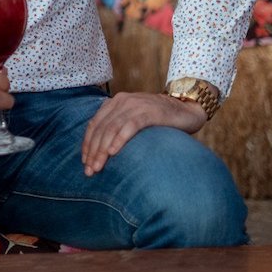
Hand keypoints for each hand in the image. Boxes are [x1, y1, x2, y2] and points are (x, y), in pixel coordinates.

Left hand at [80, 91, 205, 175]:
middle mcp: (122, 101)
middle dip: (93, 151)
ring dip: (102, 149)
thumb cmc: (158, 120)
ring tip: (98, 166)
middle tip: (90, 170)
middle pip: (101, 128)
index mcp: (115, 102)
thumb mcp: (134, 120)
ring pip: (112, 128)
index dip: (87, 143)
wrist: (186, 109)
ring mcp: (135, 105)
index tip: (84, 162)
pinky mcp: (149, 112)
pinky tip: (113, 152)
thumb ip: (118, 128)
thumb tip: (101, 152)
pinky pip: (130, 126)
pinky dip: (119, 139)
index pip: (95, 124)